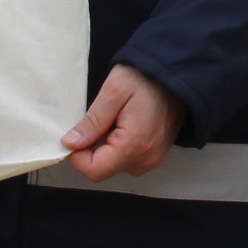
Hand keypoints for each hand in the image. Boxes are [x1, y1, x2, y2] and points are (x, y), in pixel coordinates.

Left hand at [60, 64, 178, 181]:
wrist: (176, 77)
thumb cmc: (146, 78)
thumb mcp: (113, 90)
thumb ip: (92, 121)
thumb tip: (71, 143)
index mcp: (135, 144)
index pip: (94, 170)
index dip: (77, 156)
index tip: (76, 134)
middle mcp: (146, 159)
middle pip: (103, 169)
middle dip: (91, 149)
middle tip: (98, 121)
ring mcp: (152, 160)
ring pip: (114, 166)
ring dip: (104, 148)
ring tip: (113, 121)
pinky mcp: (155, 157)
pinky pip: (127, 161)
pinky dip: (118, 148)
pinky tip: (122, 127)